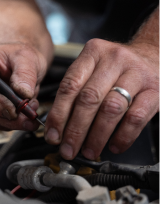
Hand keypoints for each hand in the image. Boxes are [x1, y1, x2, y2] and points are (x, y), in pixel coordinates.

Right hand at [0, 43, 46, 131]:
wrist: (24, 63)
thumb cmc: (21, 56)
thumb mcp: (27, 58)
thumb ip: (25, 73)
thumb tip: (23, 93)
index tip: (13, 111)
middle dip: (6, 117)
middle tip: (28, 117)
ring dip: (11, 123)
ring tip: (31, 112)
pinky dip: (12, 124)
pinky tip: (25, 115)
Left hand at [45, 38, 159, 159]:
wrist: (152, 57)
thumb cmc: (116, 67)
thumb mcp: (93, 68)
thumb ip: (75, 90)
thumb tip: (57, 125)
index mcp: (93, 53)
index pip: (70, 85)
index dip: (58, 113)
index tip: (53, 135)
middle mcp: (114, 60)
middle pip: (89, 98)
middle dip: (75, 129)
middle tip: (69, 149)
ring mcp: (136, 73)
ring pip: (111, 109)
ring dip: (97, 136)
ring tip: (88, 151)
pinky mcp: (154, 90)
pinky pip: (136, 117)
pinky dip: (123, 136)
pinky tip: (114, 146)